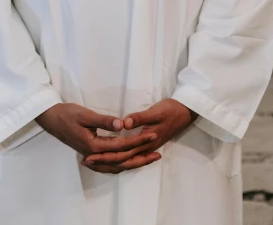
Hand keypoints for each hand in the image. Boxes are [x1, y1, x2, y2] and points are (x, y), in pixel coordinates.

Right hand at [35, 103, 157, 164]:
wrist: (51, 119)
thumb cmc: (67, 114)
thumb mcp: (85, 114)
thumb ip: (104, 121)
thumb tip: (123, 125)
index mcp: (94, 146)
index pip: (122, 146)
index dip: (138, 141)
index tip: (152, 135)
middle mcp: (94, 155)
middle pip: (122, 161)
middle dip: (141, 156)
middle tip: (157, 151)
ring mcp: (92, 156)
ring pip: (116, 165)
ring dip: (133, 163)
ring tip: (149, 159)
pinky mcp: (91, 154)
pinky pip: (110, 164)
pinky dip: (122, 164)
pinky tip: (129, 161)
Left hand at [81, 98, 197, 173]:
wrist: (186, 111)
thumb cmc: (171, 109)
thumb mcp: (155, 111)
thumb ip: (140, 118)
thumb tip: (124, 124)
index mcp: (145, 141)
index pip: (122, 154)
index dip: (105, 156)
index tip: (89, 156)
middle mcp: (145, 148)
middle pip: (122, 161)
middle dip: (103, 162)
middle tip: (86, 162)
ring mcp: (147, 147)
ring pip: (126, 161)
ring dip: (111, 162)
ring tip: (95, 162)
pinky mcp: (148, 143)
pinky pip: (131, 156)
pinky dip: (121, 159)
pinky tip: (114, 156)